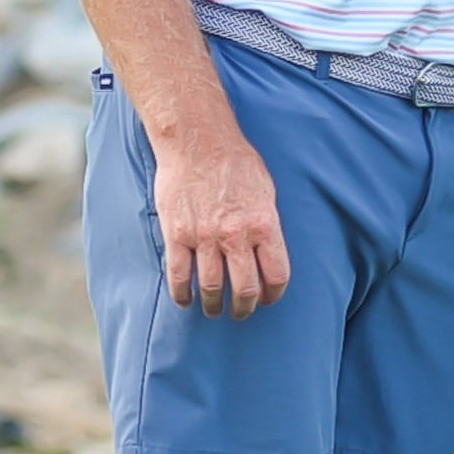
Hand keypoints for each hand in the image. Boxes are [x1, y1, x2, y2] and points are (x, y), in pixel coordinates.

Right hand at [154, 129, 289, 318]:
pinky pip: (179, 275)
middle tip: (241, 312)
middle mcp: (236, 236)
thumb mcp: (266, 191)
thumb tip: (268, 251)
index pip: (276, 275)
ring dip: (214, 305)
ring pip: (211, 287)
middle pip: (245, 289)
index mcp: (264, 225)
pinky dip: (182, 294)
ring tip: (214, 310)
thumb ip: (267, 224)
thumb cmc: (236, 162)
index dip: (273, 294)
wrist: (198, 141)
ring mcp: (204, 237)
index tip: (268, 299)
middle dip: (244, 307)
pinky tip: (186, 300)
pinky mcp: (177, 234)